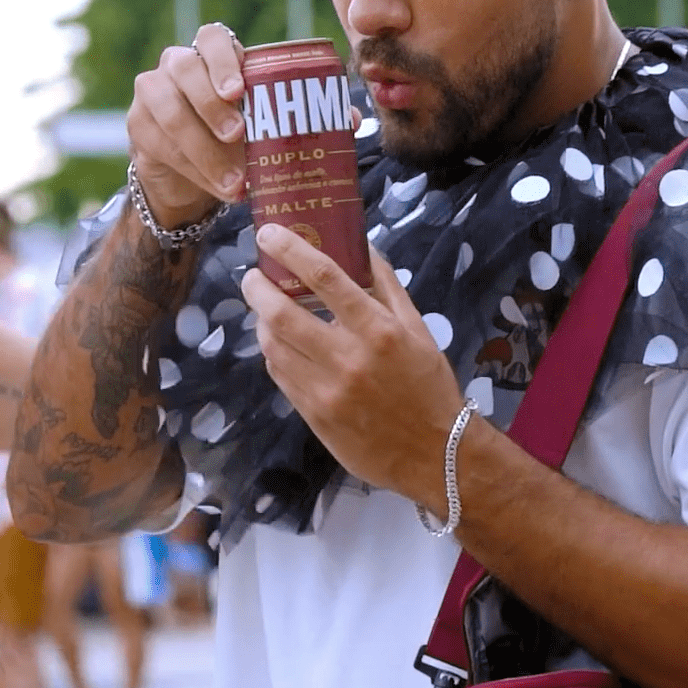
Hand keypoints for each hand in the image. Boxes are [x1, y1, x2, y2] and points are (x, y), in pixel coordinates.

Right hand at [127, 23, 248, 226]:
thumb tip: (298, 141)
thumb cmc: (229, 133)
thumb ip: (265, 118)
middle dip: (212, 105)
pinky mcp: (138, 124)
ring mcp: (151, 92)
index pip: (212, 38)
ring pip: (172, 112)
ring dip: (206, 150)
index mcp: (209, 53)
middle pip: (186, 70)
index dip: (224, 61)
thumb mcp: (250, 120)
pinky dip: (195, 171)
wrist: (186, 166)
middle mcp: (175, 64)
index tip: (237, 91)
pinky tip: (219, 187)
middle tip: (237, 134)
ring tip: (234, 180)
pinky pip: (163, 146)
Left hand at [241, 223, 466, 507]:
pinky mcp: (313, 415)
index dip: (290, 249)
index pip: (324, 277)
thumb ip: (386, 286)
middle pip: (283, 313)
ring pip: (273, 346)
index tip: (268, 233)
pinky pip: (279, 375)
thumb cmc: (428, 384)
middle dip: (258, 288)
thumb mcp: (418, 329)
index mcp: (378, 330)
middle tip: (253, 276)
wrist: (435, 454)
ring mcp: (326, 390)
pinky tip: (278, 342)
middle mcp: (348, 358)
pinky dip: (273, 353)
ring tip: (264, 308)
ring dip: (260, 321)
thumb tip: (360, 245)